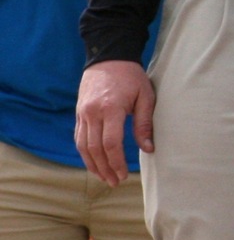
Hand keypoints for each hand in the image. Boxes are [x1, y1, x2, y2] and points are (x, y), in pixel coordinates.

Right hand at [75, 60, 155, 185]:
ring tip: (104, 178)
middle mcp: (93, 112)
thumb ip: (144, 123)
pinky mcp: (79, 113)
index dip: (117, 162)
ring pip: (83, 146)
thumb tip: (149, 149)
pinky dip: (85, 153)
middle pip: (95, 149)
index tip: (124, 175)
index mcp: (111, 108)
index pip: (111, 143)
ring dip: (92, 165)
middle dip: (105, 168)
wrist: (108, 57)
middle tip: (115, 182)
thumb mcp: (145, 96)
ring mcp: (83, 113)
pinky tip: (93, 163)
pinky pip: (78, 137)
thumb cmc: (131, 77)